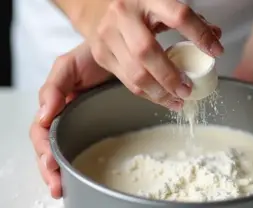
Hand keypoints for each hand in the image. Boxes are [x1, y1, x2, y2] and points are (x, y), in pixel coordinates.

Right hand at [29, 43, 111, 198]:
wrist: (116, 50)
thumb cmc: (89, 57)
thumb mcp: (67, 67)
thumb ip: (53, 88)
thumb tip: (43, 116)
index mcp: (54, 107)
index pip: (41, 134)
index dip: (43, 150)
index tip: (50, 163)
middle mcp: (66, 118)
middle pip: (51, 149)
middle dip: (50, 170)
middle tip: (57, 185)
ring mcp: (83, 124)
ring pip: (67, 152)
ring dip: (62, 172)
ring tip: (63, 187)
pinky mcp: (101, 125)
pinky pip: (88, 146)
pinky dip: (82, 162)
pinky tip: (83, 175)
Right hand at [89, 0, 222, 110]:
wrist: (98, 7)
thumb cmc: (138, 6)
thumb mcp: (162, 4)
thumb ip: (189, 19)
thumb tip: (215, 37)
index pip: (178, 16)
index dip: (200, 35)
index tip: (216, 52)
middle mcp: (123, 15)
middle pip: (147, 52)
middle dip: (170, 77)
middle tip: (187, 90)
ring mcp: (108, 36)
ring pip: (135, 73)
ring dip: (159, 93)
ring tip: (177, 101)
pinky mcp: (102, 54)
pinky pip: (127, 81)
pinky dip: (147, 94)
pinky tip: (161, 97)